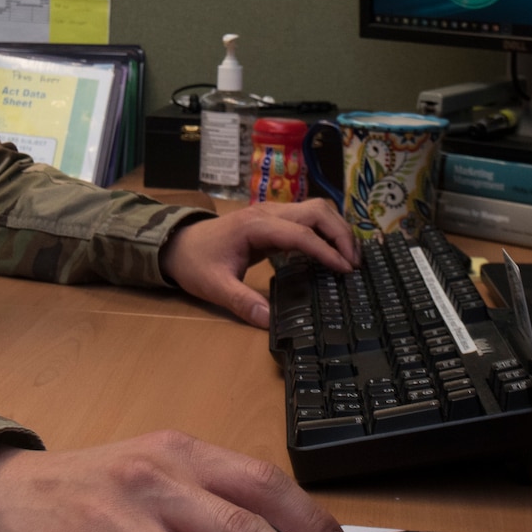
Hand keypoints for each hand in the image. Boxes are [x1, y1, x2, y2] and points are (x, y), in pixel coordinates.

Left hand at [159, 199, 357, 326]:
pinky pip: (308, 218)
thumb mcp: (214, 287)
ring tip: (350, 258)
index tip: (346, 270)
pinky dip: (326, 231)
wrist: (177, 244)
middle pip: (317, 212)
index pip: (302, 234)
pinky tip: (333, 252)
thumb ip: (242, 302)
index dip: (327, 251)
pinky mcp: (274, 220)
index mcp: (256, 226)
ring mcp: (272, 213)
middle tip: (355, 264)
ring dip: (337, 229)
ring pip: (316, 210)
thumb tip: (269, 322)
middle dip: (341, 234)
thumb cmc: (195, 263)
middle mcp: (268, 213)